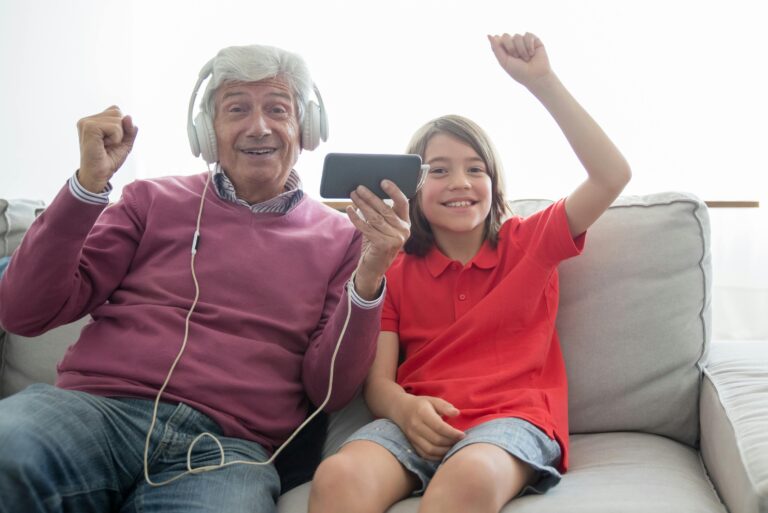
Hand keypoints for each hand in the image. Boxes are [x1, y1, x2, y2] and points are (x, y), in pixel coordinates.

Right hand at [76, 106, 137, 192]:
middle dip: (121, 131)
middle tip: (109, 145)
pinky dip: (116, 138)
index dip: (121, 126)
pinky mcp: (89, 127)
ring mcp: (86, 122)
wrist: (98, 175)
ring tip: (106, 146)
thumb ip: (129, 129)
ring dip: (118, 136)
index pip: (116, 111)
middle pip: (118, 113)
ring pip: (118, 119)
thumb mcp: (125, 143)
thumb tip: (128, 117)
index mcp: (93, 121)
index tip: (112, 141)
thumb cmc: (109, 160)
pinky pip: (115, 127)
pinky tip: (105, 146)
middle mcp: (87, 119)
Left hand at [347, 180, 409, 299]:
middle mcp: (403, 231)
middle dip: (370, 196)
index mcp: (405, 223)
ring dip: (362, 204)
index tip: (383, 181)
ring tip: (353, 195)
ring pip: (375, 217)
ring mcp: (395, 239)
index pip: (403, 203)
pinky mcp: (383, 245)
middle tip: (359, 188)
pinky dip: (356, 218)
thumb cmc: (376, 244)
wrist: (373, 268)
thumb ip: (380, 213)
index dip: (394, 191)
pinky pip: (366, 227)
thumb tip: (367, 192)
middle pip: (385, 208)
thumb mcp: (382, 228)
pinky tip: (350, 210)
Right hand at [394, 395, 464, 460]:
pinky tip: (445, 453)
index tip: (463, 435)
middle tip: (460, 441)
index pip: (439, 427)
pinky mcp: (412, 444)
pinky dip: (436, 457)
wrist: (400, 410)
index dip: (452, 433)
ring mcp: (413, 437)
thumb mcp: (433, 400)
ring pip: (431, 450)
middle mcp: (416, 426)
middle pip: (436, 439)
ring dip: (445, 451)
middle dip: (451, 442)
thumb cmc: (421, 405)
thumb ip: (445, 406)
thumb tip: (457, 413)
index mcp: (422, 413)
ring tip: (454, 447)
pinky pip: (425, 455)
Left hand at [488, 32, 551, 88]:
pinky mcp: (534, 40)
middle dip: (510, 47)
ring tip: (526, 58)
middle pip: (506, 36)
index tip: (506, 54)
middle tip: (516, 57)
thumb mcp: (504, 62)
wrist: (536, 76)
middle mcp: (514, 44)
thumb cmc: (519, 72)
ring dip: (521, 49)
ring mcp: (524, 41)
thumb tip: (488, 35)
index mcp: (505, 50)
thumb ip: (496, 49)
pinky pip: (528, 35)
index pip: (498, 40)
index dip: (501, 45)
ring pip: (517, 36)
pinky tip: (532, 53)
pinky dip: (529, 45)